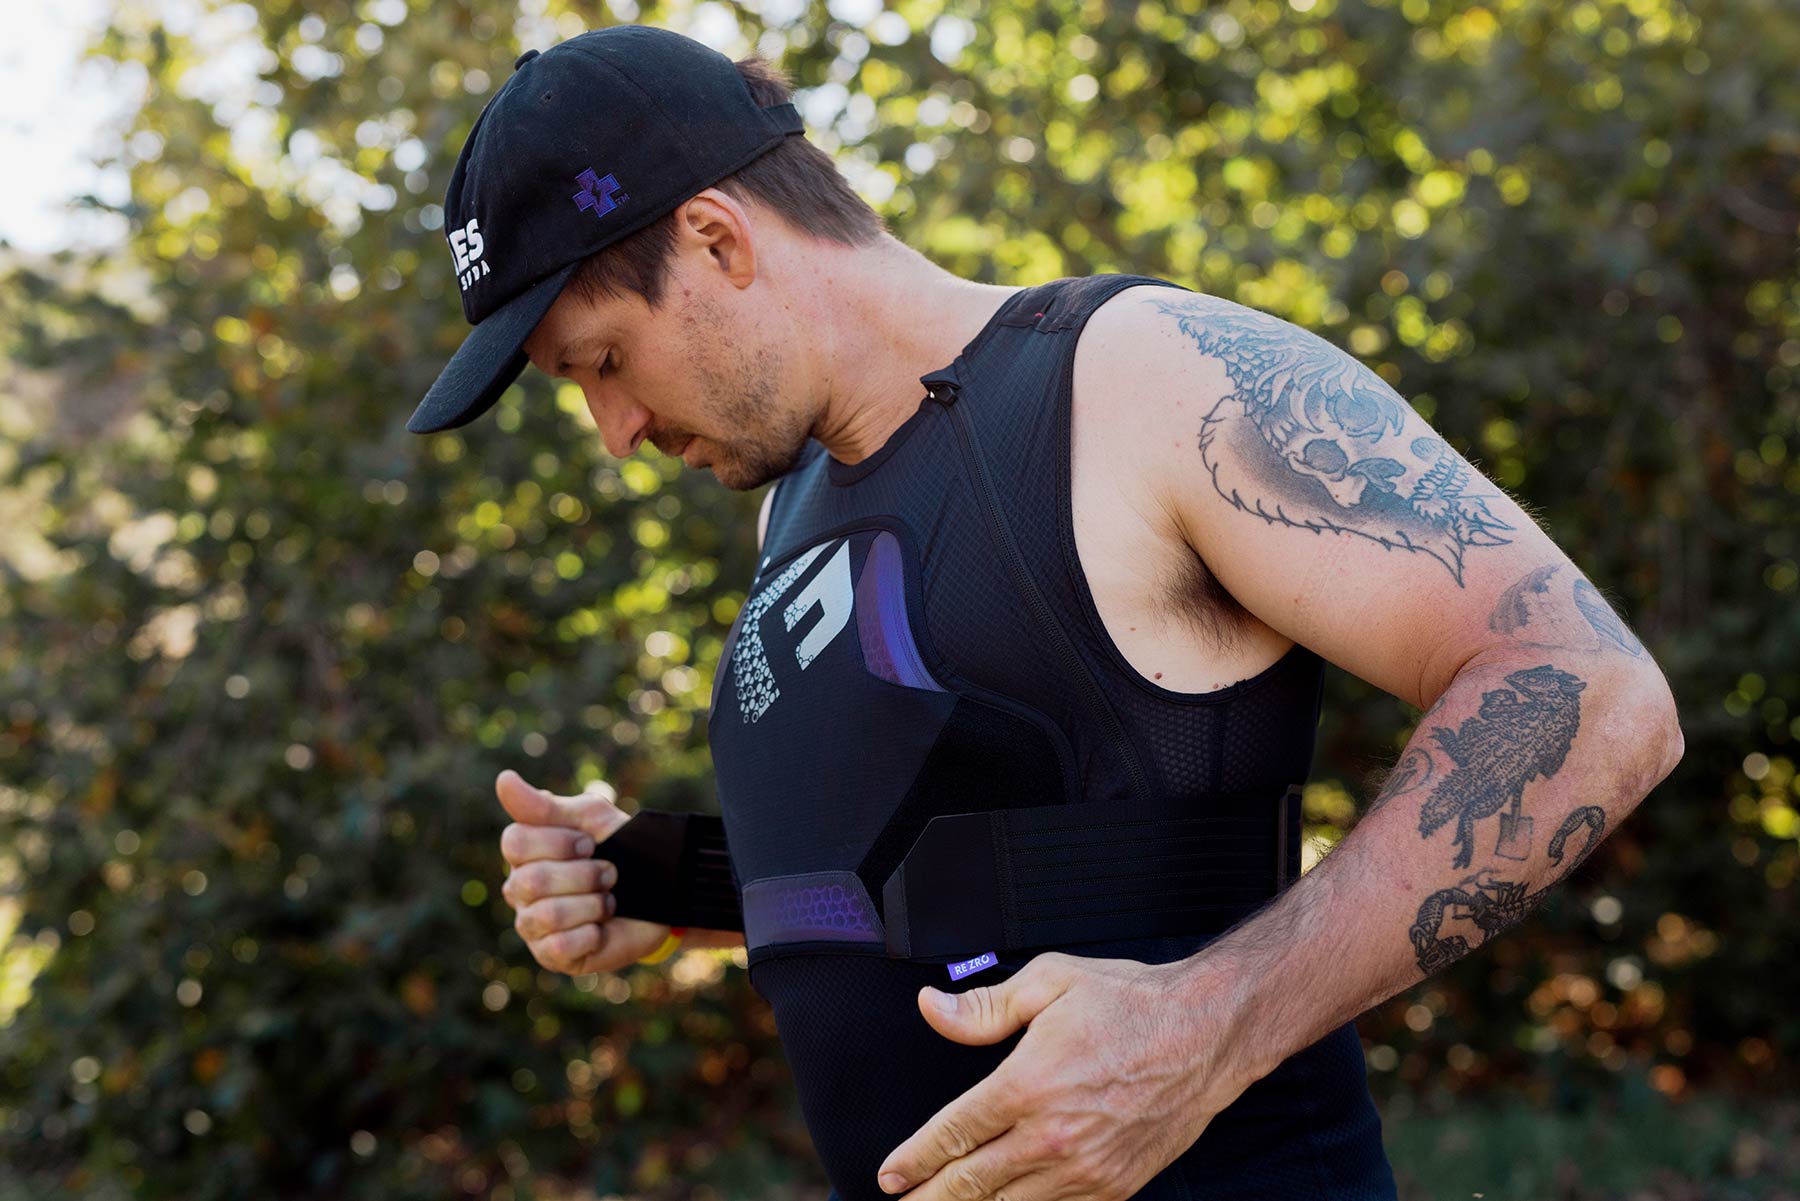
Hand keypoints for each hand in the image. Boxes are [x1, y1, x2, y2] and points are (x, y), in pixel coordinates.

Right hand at [495, 768, 672, 974]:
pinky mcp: (551, 956)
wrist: (663, 892)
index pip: (515, 842)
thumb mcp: (591, 819)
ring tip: (609, 900)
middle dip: (585, 874)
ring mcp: (532, 925)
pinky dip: (592, 933)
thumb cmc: (622, 849)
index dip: (559, 842)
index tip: (591, 843)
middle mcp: (519, 888)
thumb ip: (546, 806)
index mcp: (524, 852)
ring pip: (548, 914)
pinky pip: (561, 945)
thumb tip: (503, 780)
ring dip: (593, 904)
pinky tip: (601, 928)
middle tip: (610, 873)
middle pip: (532, 880)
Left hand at [874, 952, 1249, 1200]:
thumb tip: (930, 1009)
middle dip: (930, 1197)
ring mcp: (1085, 1169)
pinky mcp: (1114, 1187)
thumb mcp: (1050, 983)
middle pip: (971, 1183)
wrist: (1206, 1034)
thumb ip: (983, 1007)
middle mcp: (1051, 1136)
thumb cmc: (1131, 1004)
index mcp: (1027, 1085)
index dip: (915, 1159)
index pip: (953, 1134)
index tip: (891, 1175)